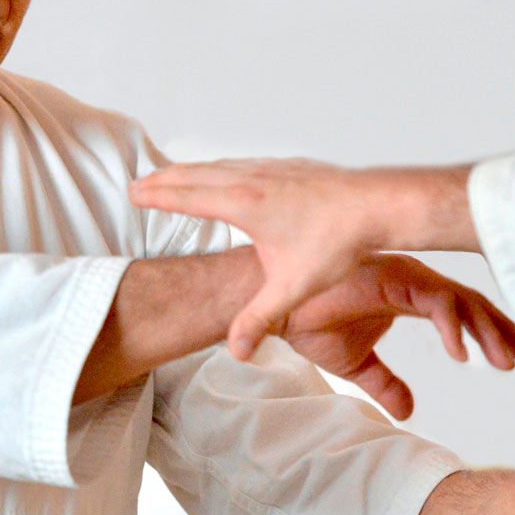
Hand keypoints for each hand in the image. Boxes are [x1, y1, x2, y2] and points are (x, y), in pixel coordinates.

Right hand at [130, 158, 477, 358]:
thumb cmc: (338, 243)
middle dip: (166, 179)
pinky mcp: (292, 168)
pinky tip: (230, 174)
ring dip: (193, 170)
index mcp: (245, 205)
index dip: (157, 195)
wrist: (381, 207)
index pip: (188, 196)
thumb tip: (236, 350)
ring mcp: (274, 170)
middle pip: (197, 174)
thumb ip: (259, 318)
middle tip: (140, 182)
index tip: (133, 193)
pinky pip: (245, 164)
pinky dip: (223, 167)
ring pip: (222, 165)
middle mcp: (254, 180)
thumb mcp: (292, 287)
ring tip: (176, 176)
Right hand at [279, 253, 514, 418]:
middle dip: (499, 329)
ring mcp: (400, 274)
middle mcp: (409, 279)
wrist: (270, 307)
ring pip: (458, 299)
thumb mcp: (355, 364)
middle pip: (468, 301)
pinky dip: (451, 325)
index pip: (458, 309)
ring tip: (504, 360)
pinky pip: (432, 300)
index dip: (488, 331)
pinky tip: (461, 353)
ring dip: (484, 330)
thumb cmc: (306, 321)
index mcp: (404, 294)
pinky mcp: (388, 276)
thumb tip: (410, 409)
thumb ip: (384, 382)